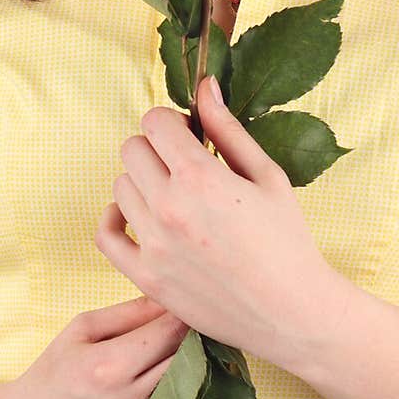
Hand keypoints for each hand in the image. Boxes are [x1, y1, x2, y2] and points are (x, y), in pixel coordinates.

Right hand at [3, 295, 189, 398]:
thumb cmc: (49, 378)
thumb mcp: (78, 332)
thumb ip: (127, 313)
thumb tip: (167, 297)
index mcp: (107, 366)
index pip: (169, 332)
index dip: (183, 317)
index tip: (187, 308)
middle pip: (185, 363)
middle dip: (191, 344)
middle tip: (192, 332)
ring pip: (187, 396)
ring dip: (189, 376)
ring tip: (178, 363)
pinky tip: (168, 397)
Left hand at [95, 77, 336, 371]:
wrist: (293, 313)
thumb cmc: (288, 240)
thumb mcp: (267, 175)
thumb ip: (228, 128)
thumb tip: (204, 86)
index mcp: (200, 177)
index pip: (154, 122)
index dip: (172, 122)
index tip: (190, 136)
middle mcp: (169, 208)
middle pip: (132, 149)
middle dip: (156, 148)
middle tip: (184, 165)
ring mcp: (153, 245)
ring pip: (120, 187)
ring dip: (142, 182)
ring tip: (174, 196)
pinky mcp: (146, 277)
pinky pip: (105, 235)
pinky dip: (115, 218)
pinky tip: (138, 214)